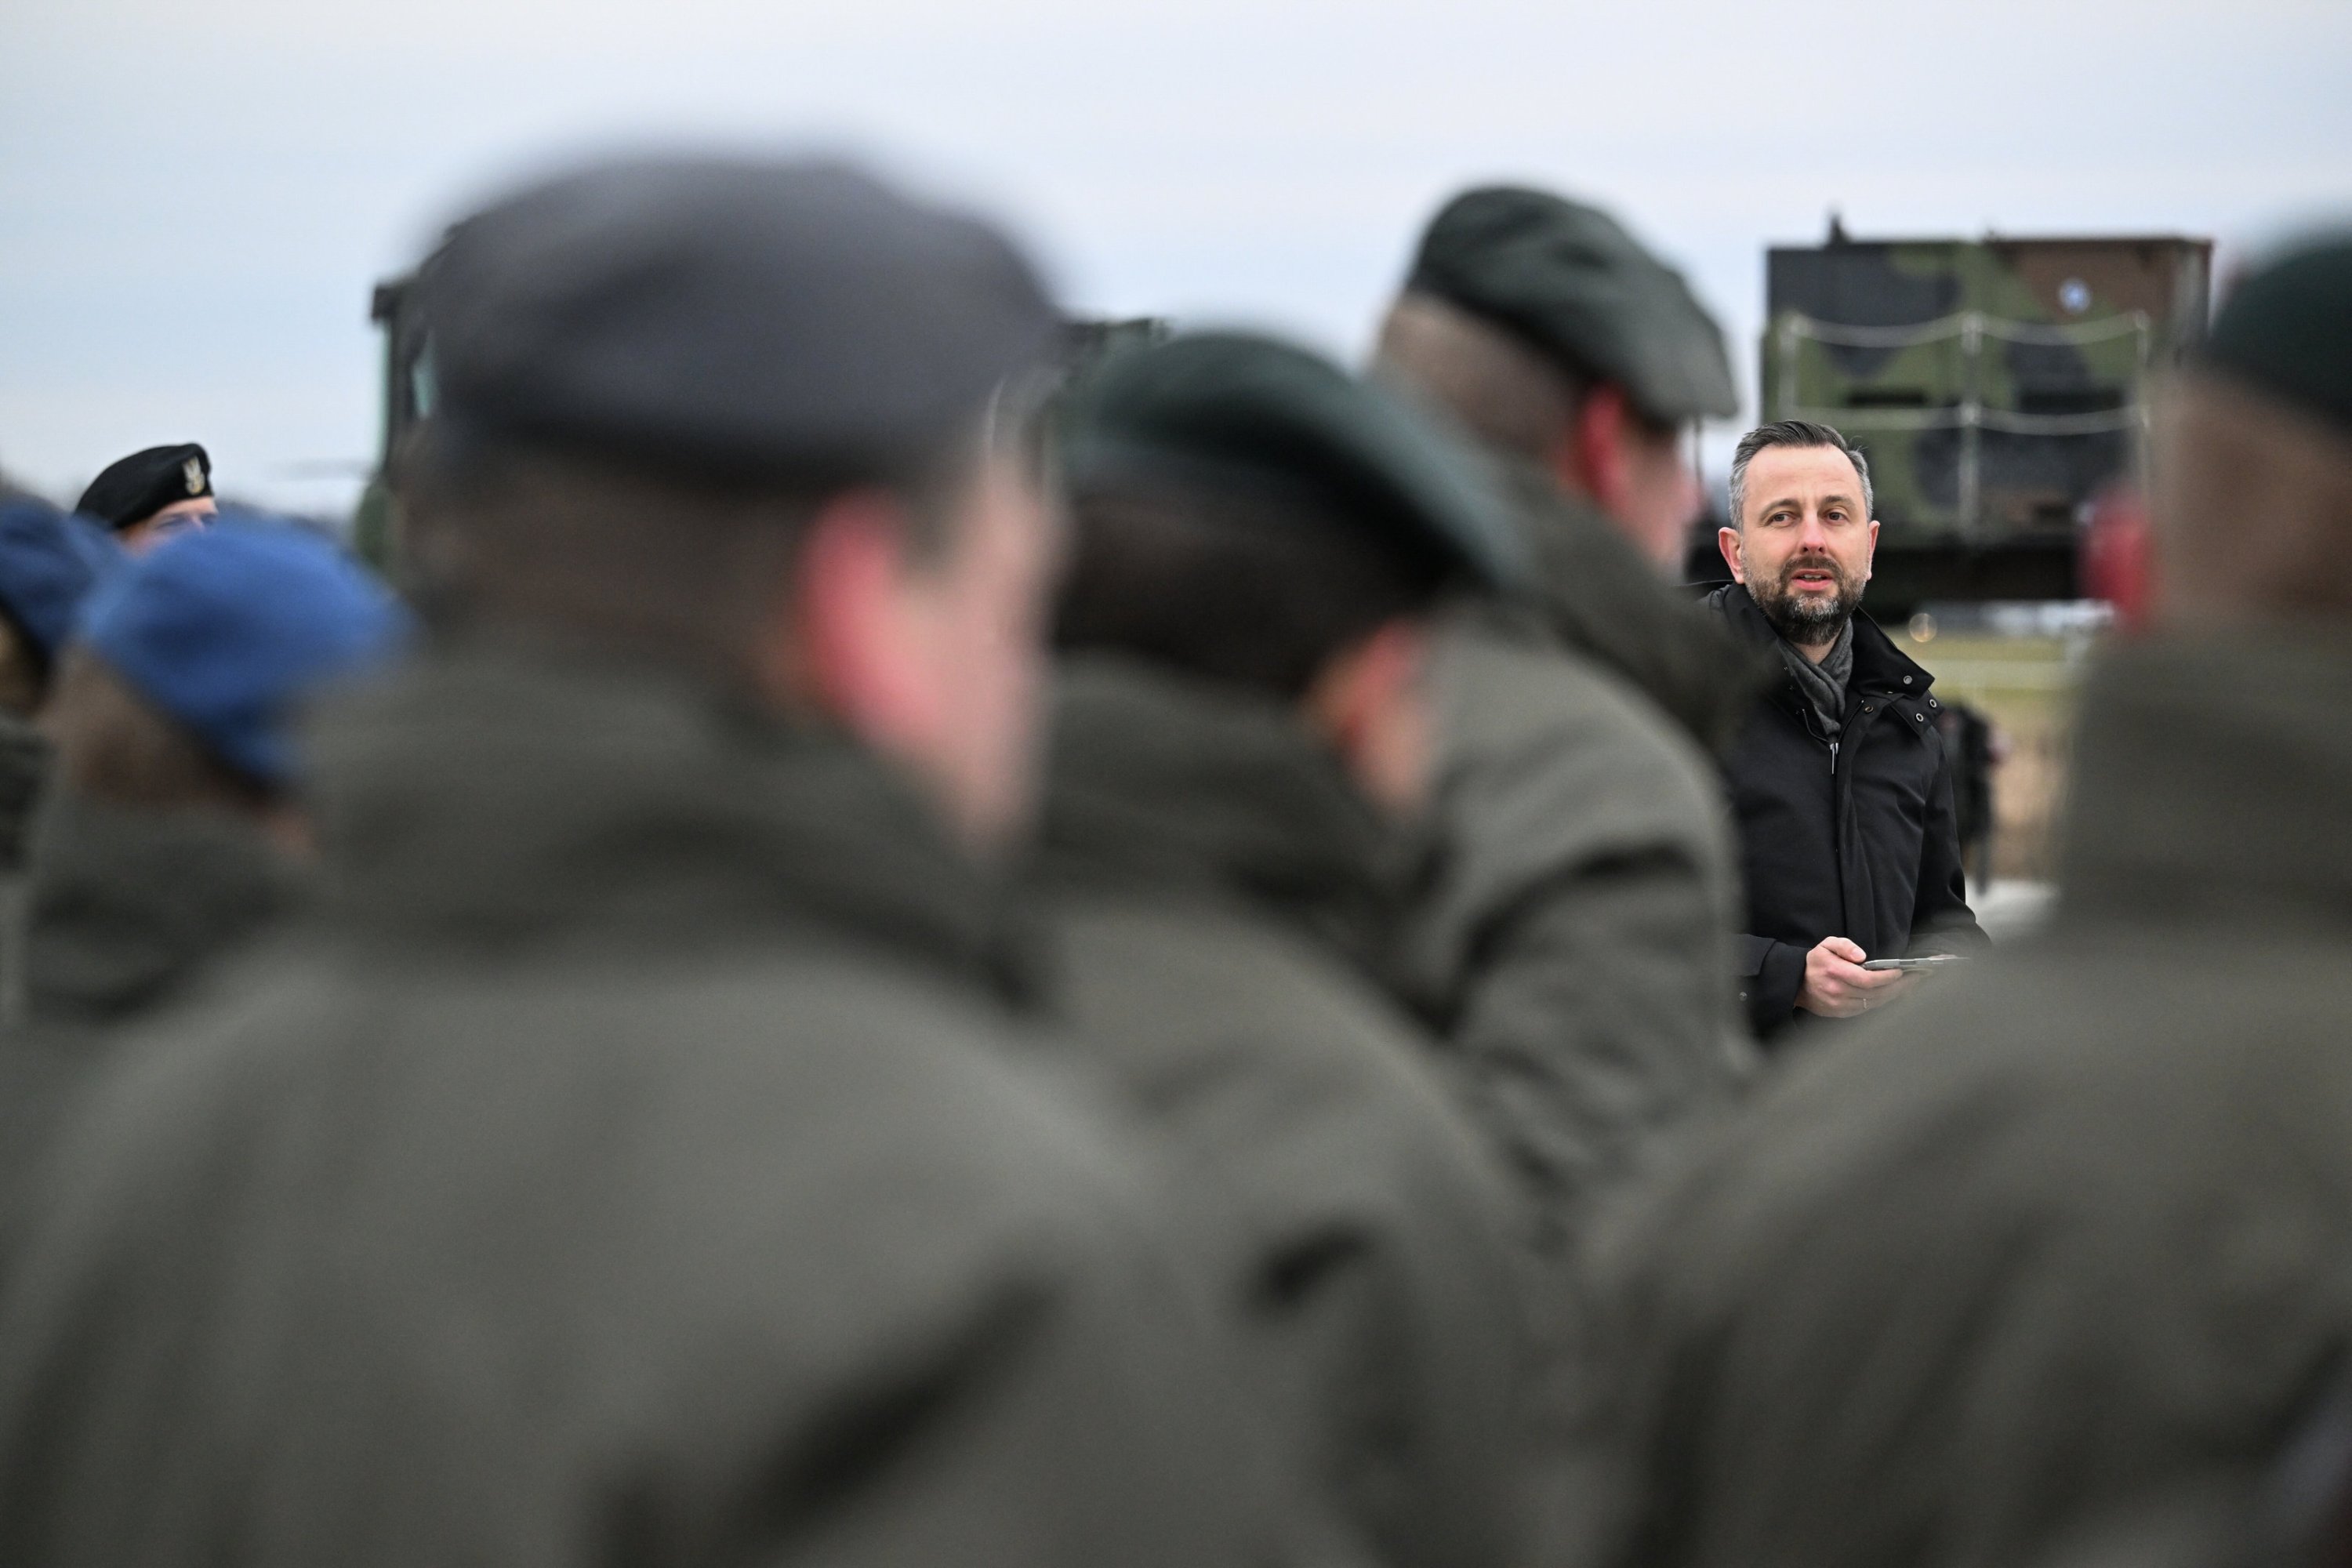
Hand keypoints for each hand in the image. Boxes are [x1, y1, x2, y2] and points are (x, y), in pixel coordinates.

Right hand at [1795, 936, 1915, 1019]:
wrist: (1796, 983)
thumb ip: (1845, 946)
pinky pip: (1867, 1010)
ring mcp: (1840, 1005)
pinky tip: (1891, 994)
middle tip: (1914, 979)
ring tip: (1908, 986)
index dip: (1888, 977)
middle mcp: (1838, 991)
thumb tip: (1862, 956)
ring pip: (1874, 1003)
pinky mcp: (1841, 1013)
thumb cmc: (1814, 962)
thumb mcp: (1826, 945)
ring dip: (1893, 995)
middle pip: (1876, 993)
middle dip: (1899, 986)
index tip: (1900, 971)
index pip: (1869, 979)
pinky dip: (1881, 1002)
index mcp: (1836, 973)